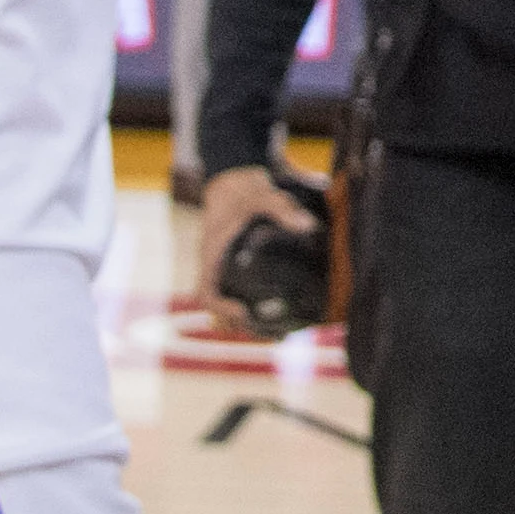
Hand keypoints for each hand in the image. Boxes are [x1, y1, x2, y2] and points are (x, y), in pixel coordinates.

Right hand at [192, 164, 314, 339]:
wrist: (234, 179)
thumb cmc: (244, 190)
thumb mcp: (263, 196)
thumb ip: (283, 209)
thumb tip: (308, 225)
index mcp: (213, 256)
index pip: (206, 295)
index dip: (221, 310)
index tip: (243, 315)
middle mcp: (216, 268)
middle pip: (220, 310)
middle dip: (242, 325)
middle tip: (273, 333)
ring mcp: (224, 269)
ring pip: (230, 304)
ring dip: (247, 321)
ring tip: (279, 332)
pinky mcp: (236, 267)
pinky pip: (238, 293)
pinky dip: (252, 306)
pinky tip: (278, 312)